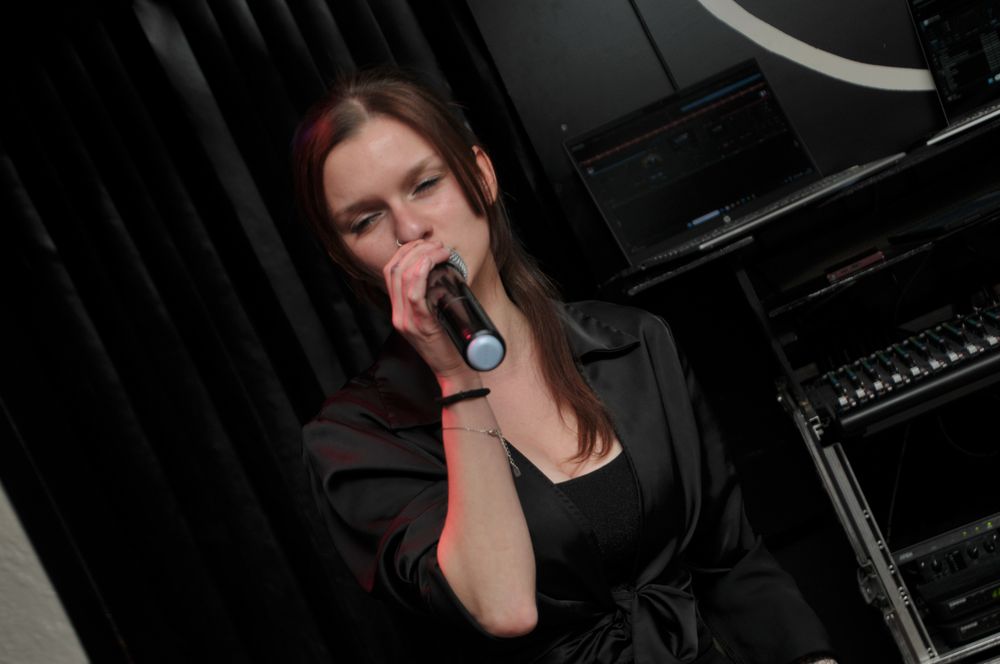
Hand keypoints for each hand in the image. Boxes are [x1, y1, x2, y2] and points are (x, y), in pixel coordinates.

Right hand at [384, 240, 477, 381]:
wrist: (454, 373)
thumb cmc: (449, 344)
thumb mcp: (433, 319)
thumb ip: (430, 300)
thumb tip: (441, 274)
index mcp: (398, 312)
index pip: (389, 272)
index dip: (405, 252)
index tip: (425, 245)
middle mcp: (398, 315)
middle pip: (394, 270)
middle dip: (414, 249)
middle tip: (436, 245)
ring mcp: (407, 320)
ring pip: (403, 276)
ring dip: (423, 256)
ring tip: (441, 250)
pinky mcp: (421, 325)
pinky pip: (414, 293)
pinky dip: (423, 272)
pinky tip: (435, 262)